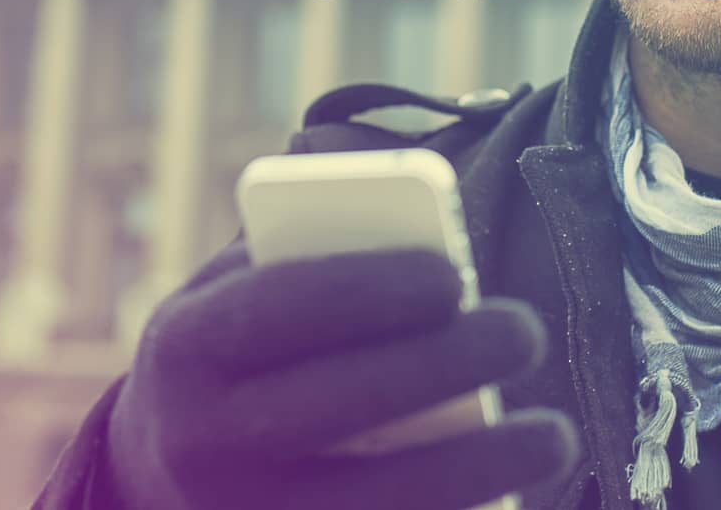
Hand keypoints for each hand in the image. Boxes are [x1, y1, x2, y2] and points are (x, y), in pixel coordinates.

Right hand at [103, 240, 579, 508]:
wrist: (164, 474)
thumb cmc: (240, 354)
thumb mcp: (237, 294)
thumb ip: (307, 259)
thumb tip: (424, 237)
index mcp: (184, 347)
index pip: (276, 307)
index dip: (365, 289)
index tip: (453, 275)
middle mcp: (198, 442)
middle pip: (335, 403)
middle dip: (441, 366)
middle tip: (526, 330)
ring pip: (369, 500)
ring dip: (473, 468)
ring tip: (556, 434)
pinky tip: (514, 495)